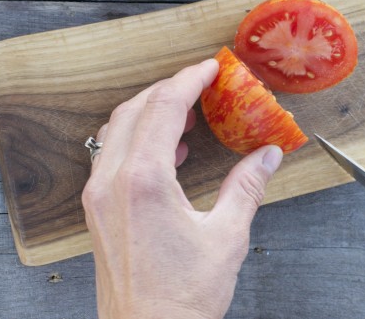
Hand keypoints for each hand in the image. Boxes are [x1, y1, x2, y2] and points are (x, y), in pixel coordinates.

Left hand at [82, 59, 283, 318]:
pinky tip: (166, 149)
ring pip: (116, 129)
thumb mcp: (226, 236)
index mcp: (143, 181)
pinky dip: (137, 138)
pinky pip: (111, 155)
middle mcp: (111, 182)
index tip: (210, 68)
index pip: (164, 107)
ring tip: (186, 111)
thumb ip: (247, 186)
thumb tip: (267, 155)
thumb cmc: (181, 299)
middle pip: (134, 109)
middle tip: (201, 85)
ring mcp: (98, 197)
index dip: (190, 80)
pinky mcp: (96, 211)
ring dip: (149, 110)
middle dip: (169, 89)